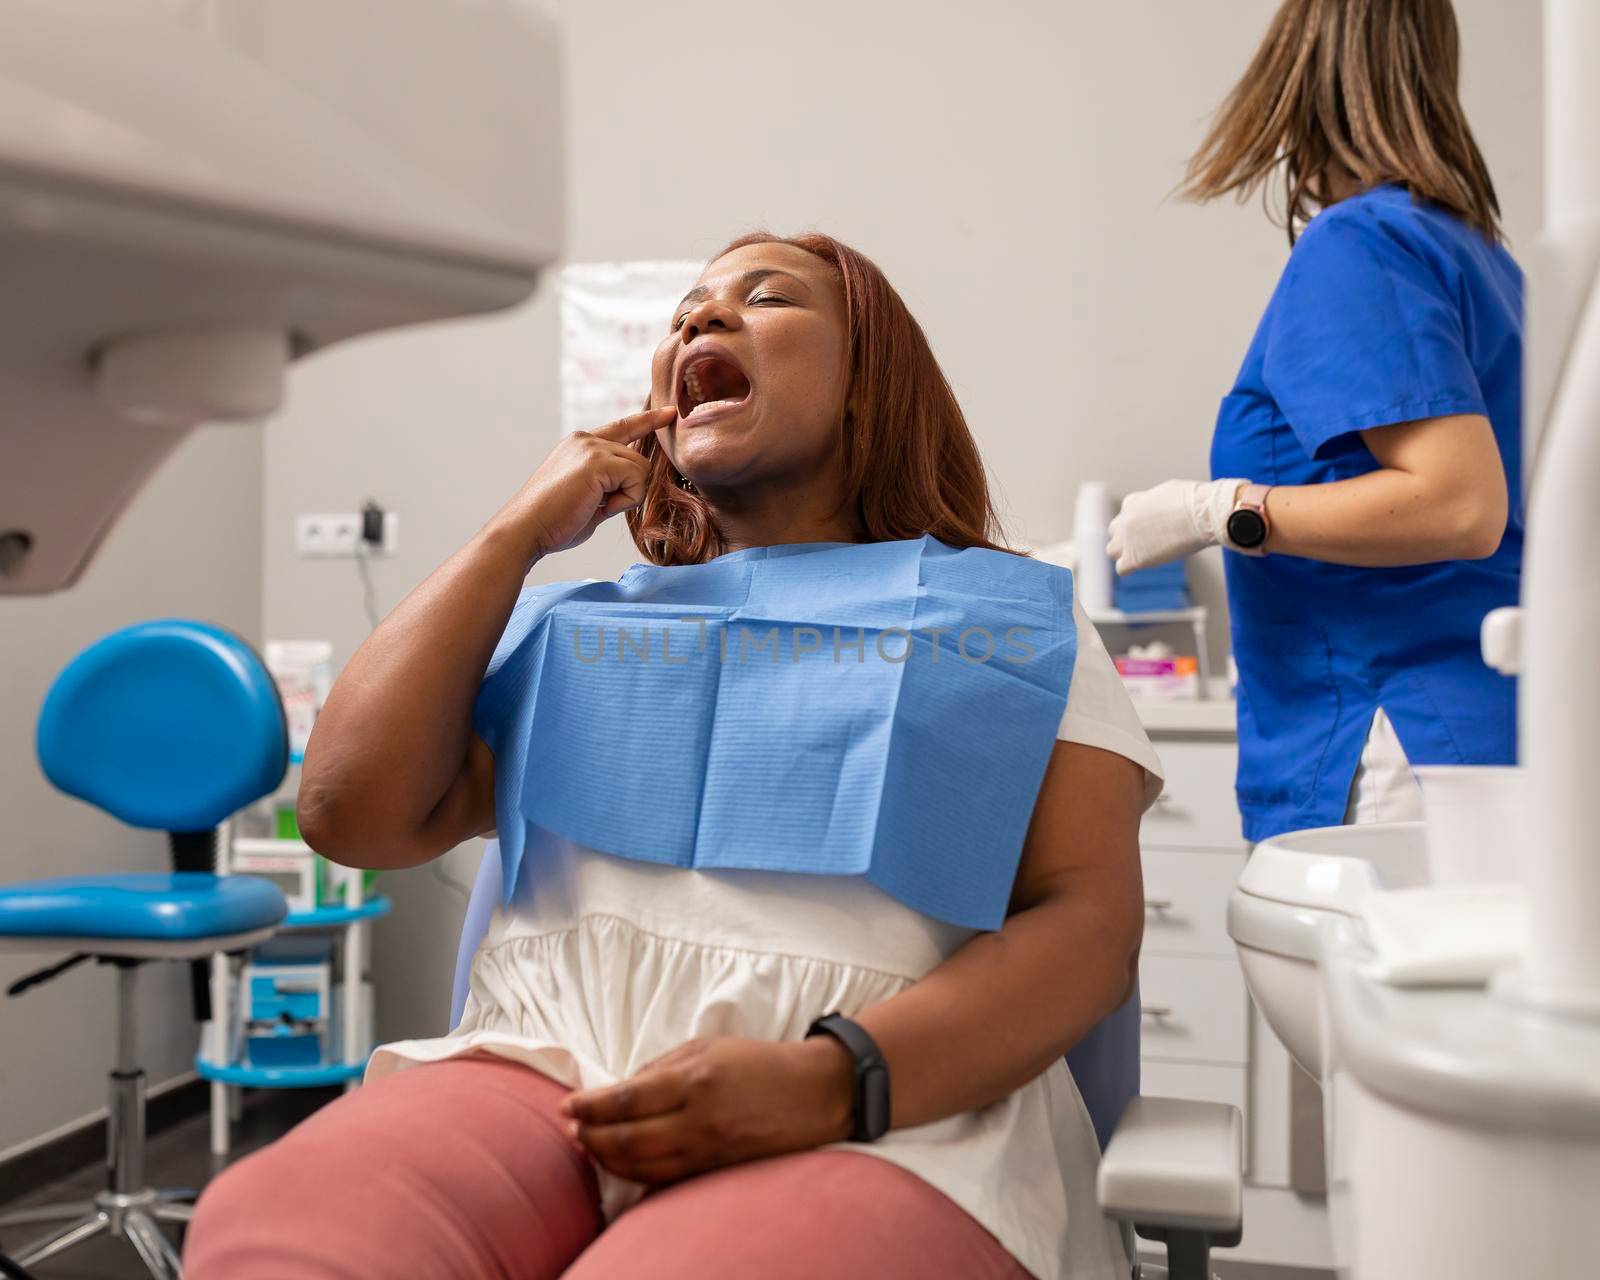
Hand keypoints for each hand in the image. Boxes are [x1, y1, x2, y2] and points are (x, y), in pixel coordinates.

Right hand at [493, 406, 676, 565]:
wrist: (525, 529)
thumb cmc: (553, 522)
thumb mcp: (588, 497)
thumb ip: (610, 486)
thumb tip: (632, 487)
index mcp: (580, 445)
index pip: (623, 427)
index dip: (647, 420)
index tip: (670, 412)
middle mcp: (586, 439)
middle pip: (638, 460)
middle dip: (628, 490)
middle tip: (598, 507)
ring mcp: (591, 447)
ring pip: (640, 470)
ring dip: (626, 497)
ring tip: (594, 506)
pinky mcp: (597, 461)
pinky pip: (636, 479)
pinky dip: (625, 501)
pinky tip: (599, 507)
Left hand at [559, 1035, 853, 1185]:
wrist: (811, 1094)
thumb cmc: (757, 1062)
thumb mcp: (706, 1046)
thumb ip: (660, 1067)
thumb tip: (619, 1091)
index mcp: (694, 1080)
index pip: (626, 1100)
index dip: (590, 1106)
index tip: (567, 1105)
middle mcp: (698, 1120)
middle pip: (626, 1139)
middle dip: (590, 1135)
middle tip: (570, 1127)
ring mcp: (707, 1150)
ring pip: (641, 1166)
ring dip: (607, 1157)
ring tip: (588, 1144)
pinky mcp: (715, 1170)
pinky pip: (664, 1179)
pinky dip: (634, 1172)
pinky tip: (620, 1162)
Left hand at [1106, 478, 1245, 573]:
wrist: (1201, 514)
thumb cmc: (1194, 502)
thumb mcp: (1168, 493)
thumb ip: (1156, 505)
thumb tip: (1162, 511)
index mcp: (1132, 502)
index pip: (1125, 515)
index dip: (1139, 523)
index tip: (1153, 528)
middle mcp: (1124, 520)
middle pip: (1115, 533)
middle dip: (1127, 538)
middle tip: (1148, 543)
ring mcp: (1127, 539)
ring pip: (1112, 551)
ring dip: (1125, 554)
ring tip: (1145, 556)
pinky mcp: (1134, 557)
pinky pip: (1121, 569)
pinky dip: (1130, 569)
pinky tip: (1145, 565)